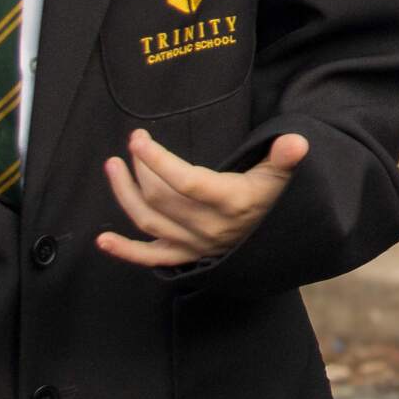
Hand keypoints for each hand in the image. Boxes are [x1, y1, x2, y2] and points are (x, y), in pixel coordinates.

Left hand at [97, 128, 307, 266]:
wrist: (278, 241)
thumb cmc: (277, 199)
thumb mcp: (283, 176)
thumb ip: (285, 158)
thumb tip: (296, 142)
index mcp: (231, 202)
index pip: (187, 182)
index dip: (160, 161)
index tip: (139, 140)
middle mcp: (209, 227)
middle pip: (162, 198)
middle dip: (142, 168)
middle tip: (133, 141)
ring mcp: (194, 244)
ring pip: (150, 222)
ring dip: (126, 195)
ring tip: (113, 167)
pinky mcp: (186, 257)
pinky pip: (151, 258)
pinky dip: (125, 251)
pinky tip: (102, 240)